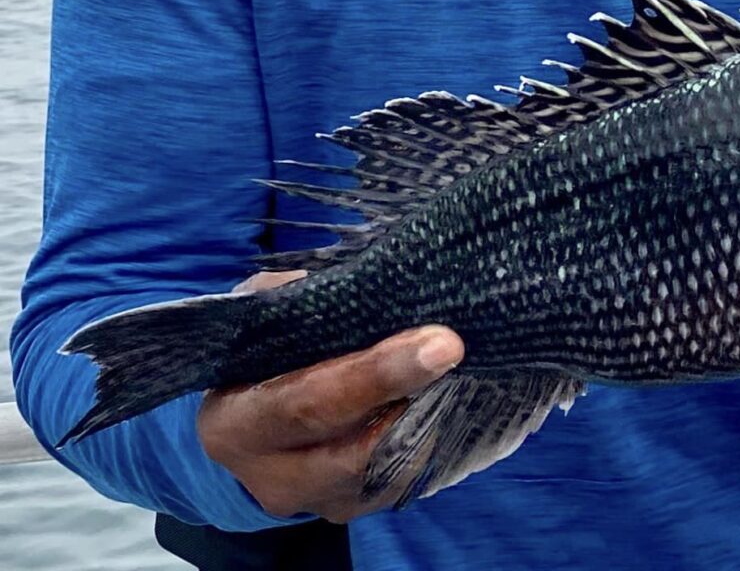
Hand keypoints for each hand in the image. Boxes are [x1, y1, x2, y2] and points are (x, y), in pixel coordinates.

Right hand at [197, 271, 464, 521]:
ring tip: (451, 363)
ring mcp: (314, 502)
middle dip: (410, 393)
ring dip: (426, 417)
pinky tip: (442, 394)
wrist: (239, 431)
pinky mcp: (350, 508)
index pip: (308, 404)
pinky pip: (400, 479)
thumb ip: (289, 299)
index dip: (373, 375)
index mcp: (235, 426)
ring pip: (386, 469)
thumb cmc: (250, 359)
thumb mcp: (251, 320)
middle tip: (453, 347)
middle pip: (354, 448)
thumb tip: (353, 283)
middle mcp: (272, 479)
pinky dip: (426, 436)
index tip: (434, 342)